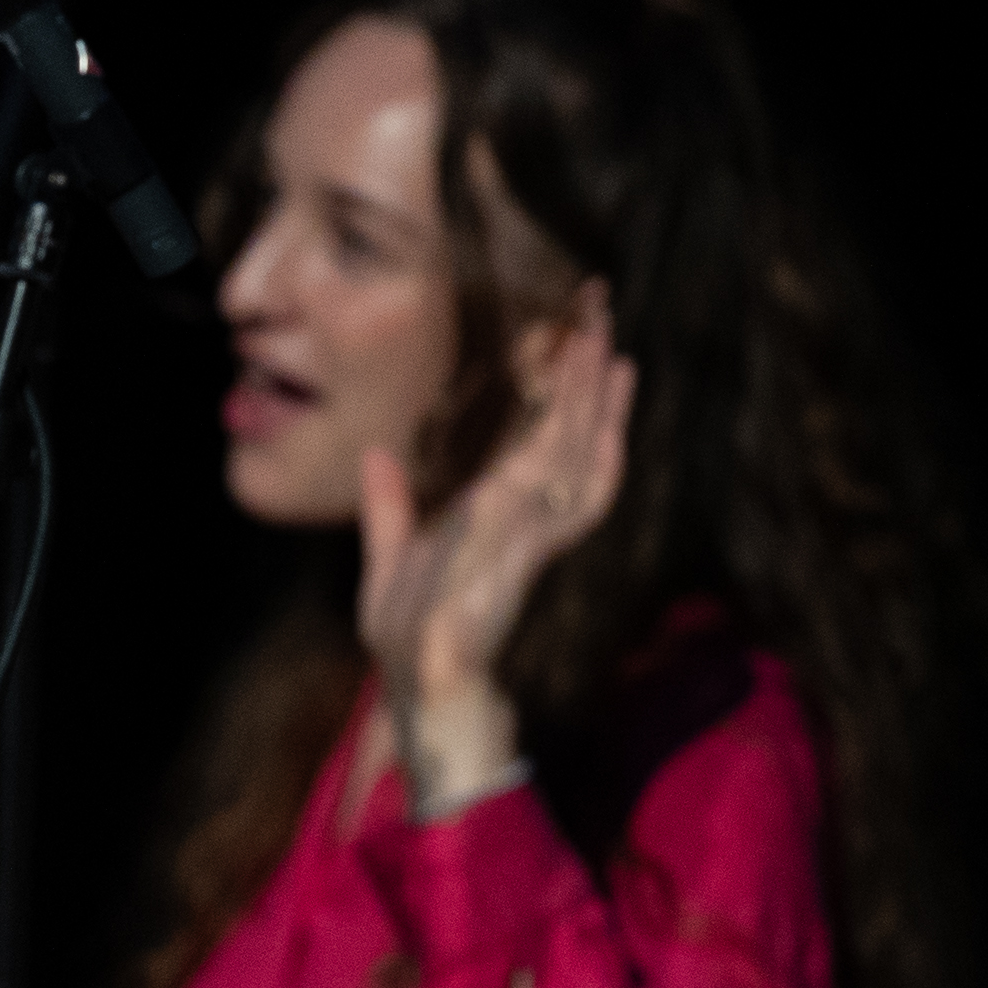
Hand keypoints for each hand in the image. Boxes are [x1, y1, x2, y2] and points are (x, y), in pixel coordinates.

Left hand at [358, 306, 632, 813]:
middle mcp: (523, 513)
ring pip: (578, 452)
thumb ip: (388, 506)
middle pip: (567, 428)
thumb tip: (376, 454)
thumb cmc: (408, 633)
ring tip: (611, 346)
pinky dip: (594, 462)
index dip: (557, 386)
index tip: (571, 335)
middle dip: (585, 370)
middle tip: (601, 307)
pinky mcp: (533, 552)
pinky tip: (607, 425)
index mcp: (492, 507)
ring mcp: (534, 531)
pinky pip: (575, 501)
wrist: (416, 681)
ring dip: (596, 403)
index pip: (535, 434)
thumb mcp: (387, 556)